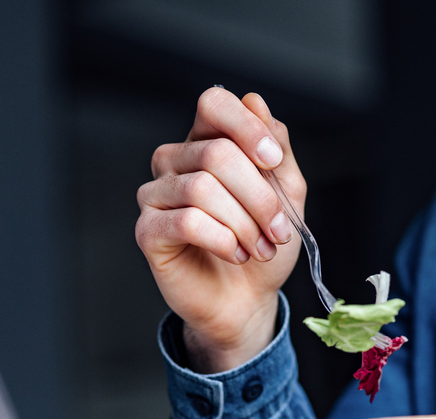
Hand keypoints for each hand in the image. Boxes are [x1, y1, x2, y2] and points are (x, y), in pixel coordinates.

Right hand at [136, 88, 303, 372]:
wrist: (246, 300)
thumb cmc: (262, 245)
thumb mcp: (287, 194)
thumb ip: (277, 149)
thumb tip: (254, 102)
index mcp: (207, 142)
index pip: (214, 104)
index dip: (246, 127)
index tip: (274, 162)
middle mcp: (176, 162)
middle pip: (217, 154)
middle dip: (259, 197)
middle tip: (279, 230)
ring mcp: (156, 195)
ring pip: (202, 188)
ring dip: (244, 223)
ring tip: (260, 248)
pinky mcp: (148, 231)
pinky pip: (187, 221)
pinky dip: (223, 239)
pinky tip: (235, 254)